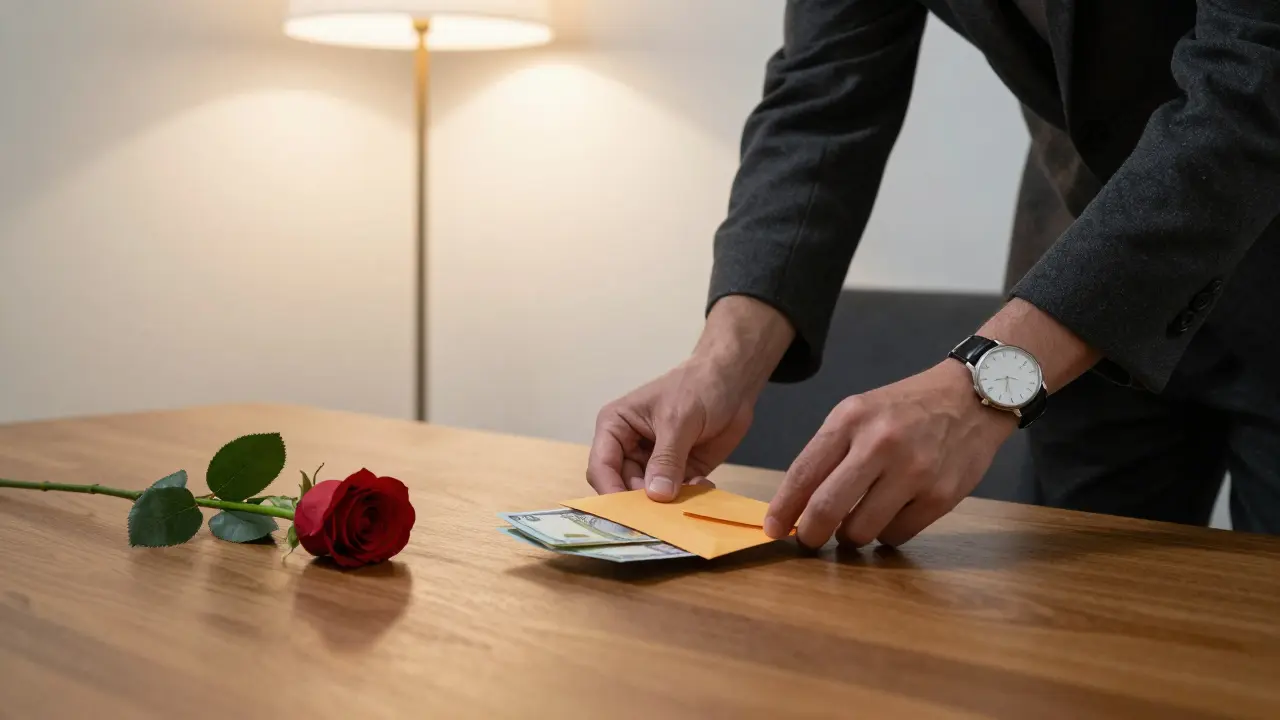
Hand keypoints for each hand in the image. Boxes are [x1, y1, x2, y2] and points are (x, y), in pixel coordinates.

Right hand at [586, 295, 794, 501]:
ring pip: (649, 497)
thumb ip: (666, 459)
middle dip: (641, 502)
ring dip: (668, 502)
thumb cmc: (698, 386)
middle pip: (623, 488)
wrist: (733, 381)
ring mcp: (654, 463)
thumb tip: (656, 495)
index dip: (610, 491)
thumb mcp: (678, 420)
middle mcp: (629, 448)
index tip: (627, 513)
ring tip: (689, 495)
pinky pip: (676, 495)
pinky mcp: (679, 473)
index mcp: (615, 427)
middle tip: (664, 512)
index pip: (601, 466)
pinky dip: (687, 497)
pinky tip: (704, 485)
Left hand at [763, 360, 1015, 547]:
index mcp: (850, 419)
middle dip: (810, 534)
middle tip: (809, 540)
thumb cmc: (904, 409)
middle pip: (827, 508)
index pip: (804, 473)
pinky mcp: (941, 496)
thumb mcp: (859, 412)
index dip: (783, 508)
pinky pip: (896, 535)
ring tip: (855, 523)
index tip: (772, 529)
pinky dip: (885, 534)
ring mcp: (913, 471)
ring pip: (861, 530)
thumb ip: (828, 453)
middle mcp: (879, 444)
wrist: (972, 397)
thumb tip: (796, 505)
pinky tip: (890, 515)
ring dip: (850, 536)